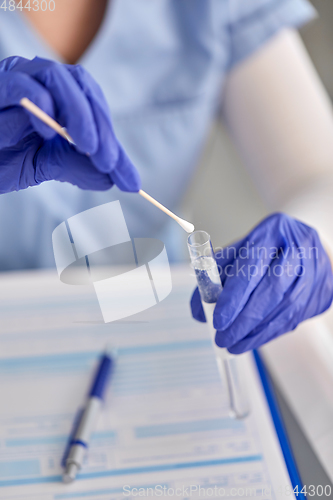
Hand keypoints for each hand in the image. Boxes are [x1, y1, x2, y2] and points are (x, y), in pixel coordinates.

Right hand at [0, 56, 140, 192]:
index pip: (93, 104)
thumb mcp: (48, 165)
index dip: (112, 137)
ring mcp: (16, 79)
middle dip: (101, 126)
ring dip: (79, 114)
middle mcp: (39, 81)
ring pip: (56, 77)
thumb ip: (78, 166)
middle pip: (82, 86)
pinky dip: (41, 106)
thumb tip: (114, 178)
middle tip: (110, 161)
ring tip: (89, 148)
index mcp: (57, 96)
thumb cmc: (4, 157)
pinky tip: (50, 133)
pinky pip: (22, 86)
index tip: (127, 177)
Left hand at [191, 213, 332, 353]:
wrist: (303, 243)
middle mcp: (300, 248)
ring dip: (255, 332)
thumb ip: (215, 276)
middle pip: (272, 289)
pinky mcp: (323, 293)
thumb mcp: (237, 252)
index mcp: (273, 231)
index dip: (234, 296)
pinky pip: (294, 319)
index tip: (217, 319)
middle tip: (222, 338)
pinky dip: (269, 334)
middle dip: (244, 319)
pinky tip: (251, 340)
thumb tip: (199, 311)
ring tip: (232, 344)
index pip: (253, 265)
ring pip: (285, 309)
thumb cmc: (264, 249)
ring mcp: (317, 271)